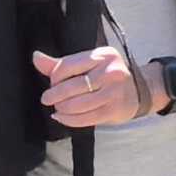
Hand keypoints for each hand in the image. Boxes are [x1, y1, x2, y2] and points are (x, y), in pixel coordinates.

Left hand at [34, 47, 150, 127]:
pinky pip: (83, 118)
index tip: (53, 82)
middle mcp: (111, 72)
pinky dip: (67, 120)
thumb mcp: (90, 64)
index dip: (54, 77)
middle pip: (70, 86)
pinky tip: (62, 117)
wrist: (139, 91)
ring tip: (58, 107)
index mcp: (103, 55)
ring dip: (61, 108)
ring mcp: (113, 92)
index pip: (67, 66)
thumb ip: (62, 63)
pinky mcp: (113, 110)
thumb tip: (36, 57)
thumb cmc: (108, 76)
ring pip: (75, 104)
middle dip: (54, 95)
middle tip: (48, 98)